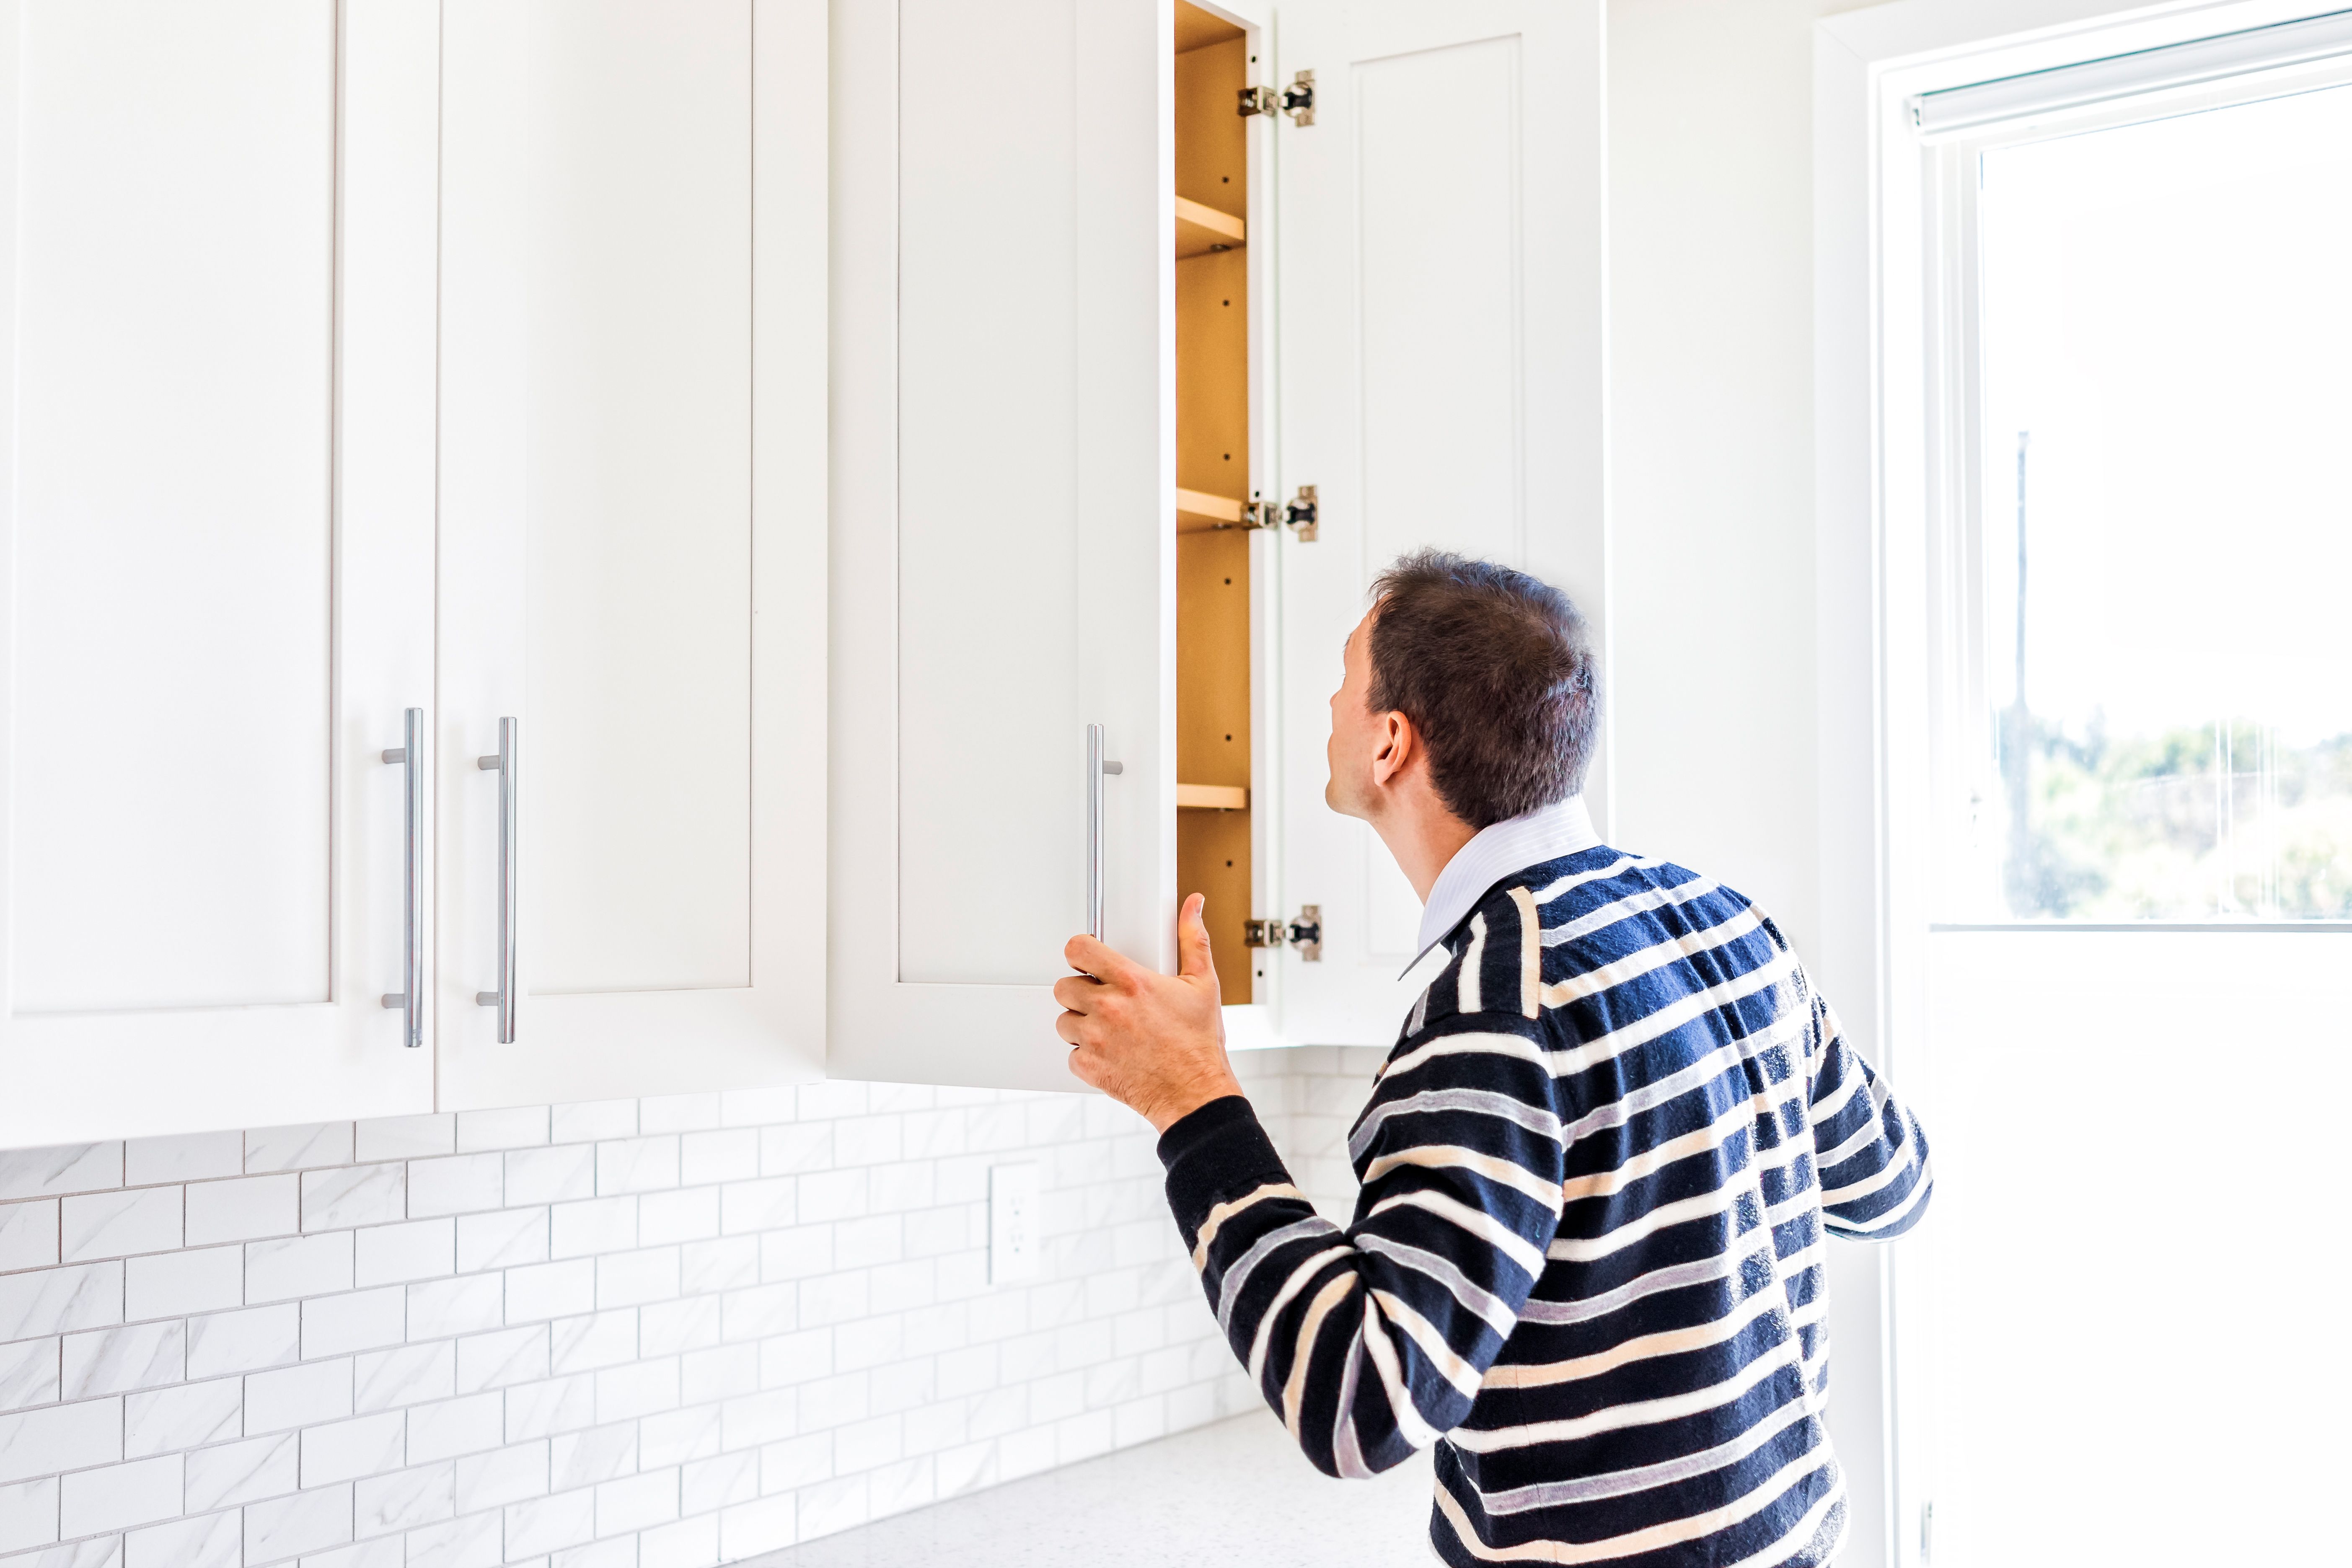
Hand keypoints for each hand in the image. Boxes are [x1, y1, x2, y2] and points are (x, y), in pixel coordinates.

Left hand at [1056, 894, 1243, 1132]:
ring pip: (1064, 1021)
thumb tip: (1193, 906)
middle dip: (1080, 991)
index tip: (1088, 960)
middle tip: (1103, 1000)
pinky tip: (1110, 1053)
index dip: (1080, 952)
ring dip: (1081, 1024)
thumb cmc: (1199, 1043)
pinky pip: (1071, 1055)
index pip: (1078, 949)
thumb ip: (1193, 939)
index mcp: (1131, 982)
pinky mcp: (1089, 1067)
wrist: (1195, 1093)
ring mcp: (1095, 1039)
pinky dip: (1086, 1055)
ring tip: (1109, 1029)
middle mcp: (1109, 1008)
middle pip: (1063, 986)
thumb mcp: (1203, 983)